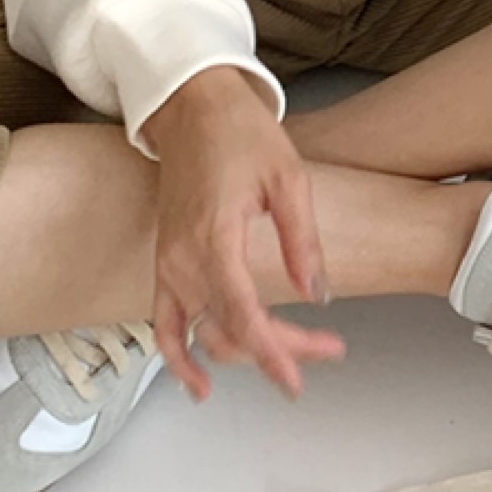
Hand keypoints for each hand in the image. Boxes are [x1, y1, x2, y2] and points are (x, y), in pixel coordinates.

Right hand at [140, 67, 346, 401]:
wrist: (192, 107)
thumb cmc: (240, 133)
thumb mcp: (288, 178)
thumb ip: (301, 241)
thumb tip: (317, 295)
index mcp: (214, 237)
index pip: (241, 315)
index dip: (272, 353)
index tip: (297, 381)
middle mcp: (183, 258)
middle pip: (228, 330)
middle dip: (278, 350)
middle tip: (327, 349)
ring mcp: (168, 263)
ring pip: (205, 332)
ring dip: (245, 354)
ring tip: (292, 359)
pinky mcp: (165, 262)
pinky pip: (164, 324)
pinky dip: (179, 357)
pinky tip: (200, 385)